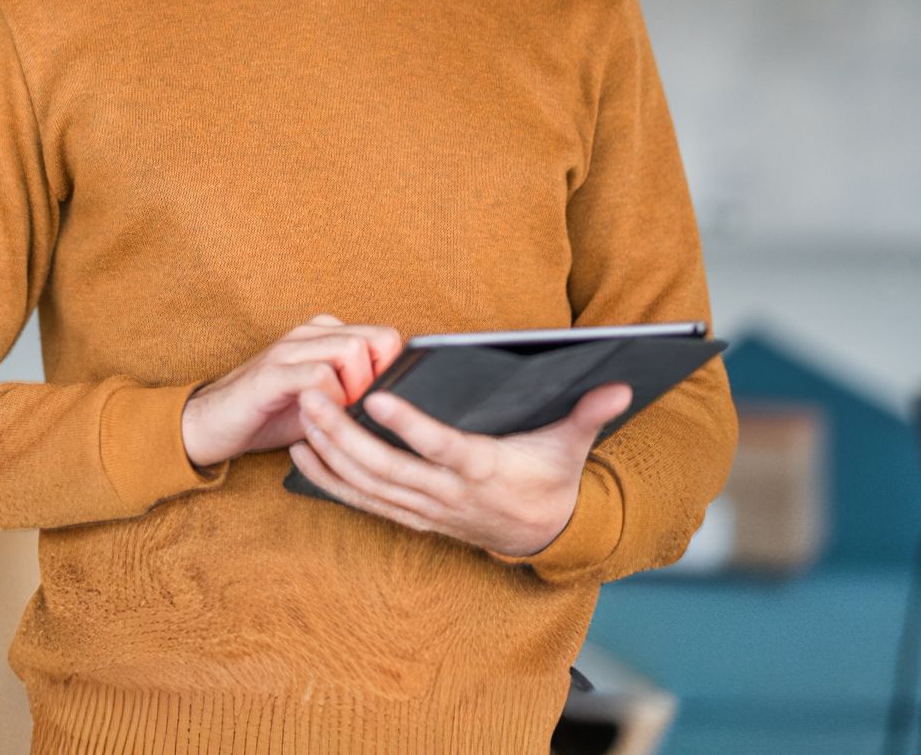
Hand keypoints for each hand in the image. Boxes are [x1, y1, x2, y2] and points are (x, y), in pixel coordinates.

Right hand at [181, 313, 404, 468]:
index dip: (391, 373)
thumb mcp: (323, 401)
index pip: (384, 337)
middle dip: (378, 383)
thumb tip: (398, 405)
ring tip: (341, 414)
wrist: (212, 423)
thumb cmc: (272, 414)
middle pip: (375, 340)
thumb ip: (354, 392)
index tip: (377, 404)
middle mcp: (309, 333)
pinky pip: (319, 376)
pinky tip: (319, 418)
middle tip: (360, 411)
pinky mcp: (271, 374)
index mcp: (325, 334)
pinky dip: (331, 401)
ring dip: (356, 391)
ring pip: (351, 351)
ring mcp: (288, 349)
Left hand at [287, 380, 633, 558]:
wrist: (543, 536)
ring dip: (329, 450)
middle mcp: (449, 495)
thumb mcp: (572, 445)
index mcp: (485, 470)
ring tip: (301, 412)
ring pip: (368, 484)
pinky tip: (301, 451)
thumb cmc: (551, 478)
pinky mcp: (411, 516)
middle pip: (389, 468)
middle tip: (314, 394)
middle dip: (345, 433)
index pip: (442, 448)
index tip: (377, 397)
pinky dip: (329, 478)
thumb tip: (620, 384)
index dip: (410, 425)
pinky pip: (362, 500)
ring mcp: (426, 509)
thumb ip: (589, 413)